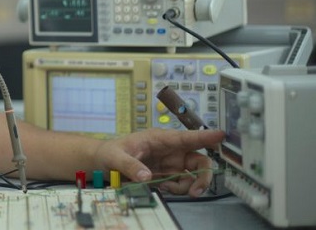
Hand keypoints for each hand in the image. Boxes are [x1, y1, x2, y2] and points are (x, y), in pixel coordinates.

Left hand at [93, 128, 224, 196]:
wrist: (103, 164)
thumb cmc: (110, 152)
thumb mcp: (116, 156)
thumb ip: (129, 165)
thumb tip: (145, 176)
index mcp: (160, 139)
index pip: (187, 137)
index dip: (205, 136)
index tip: (222, 135)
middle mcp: (171, 150)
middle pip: (199, 159)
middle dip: (203, 175)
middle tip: (196, 190)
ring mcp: (171, 163)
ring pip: (194, 175)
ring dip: (187, 186)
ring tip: (167, 188)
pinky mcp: (168, 175)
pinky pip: (183, 184)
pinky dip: (178, 189)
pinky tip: (163, 188)